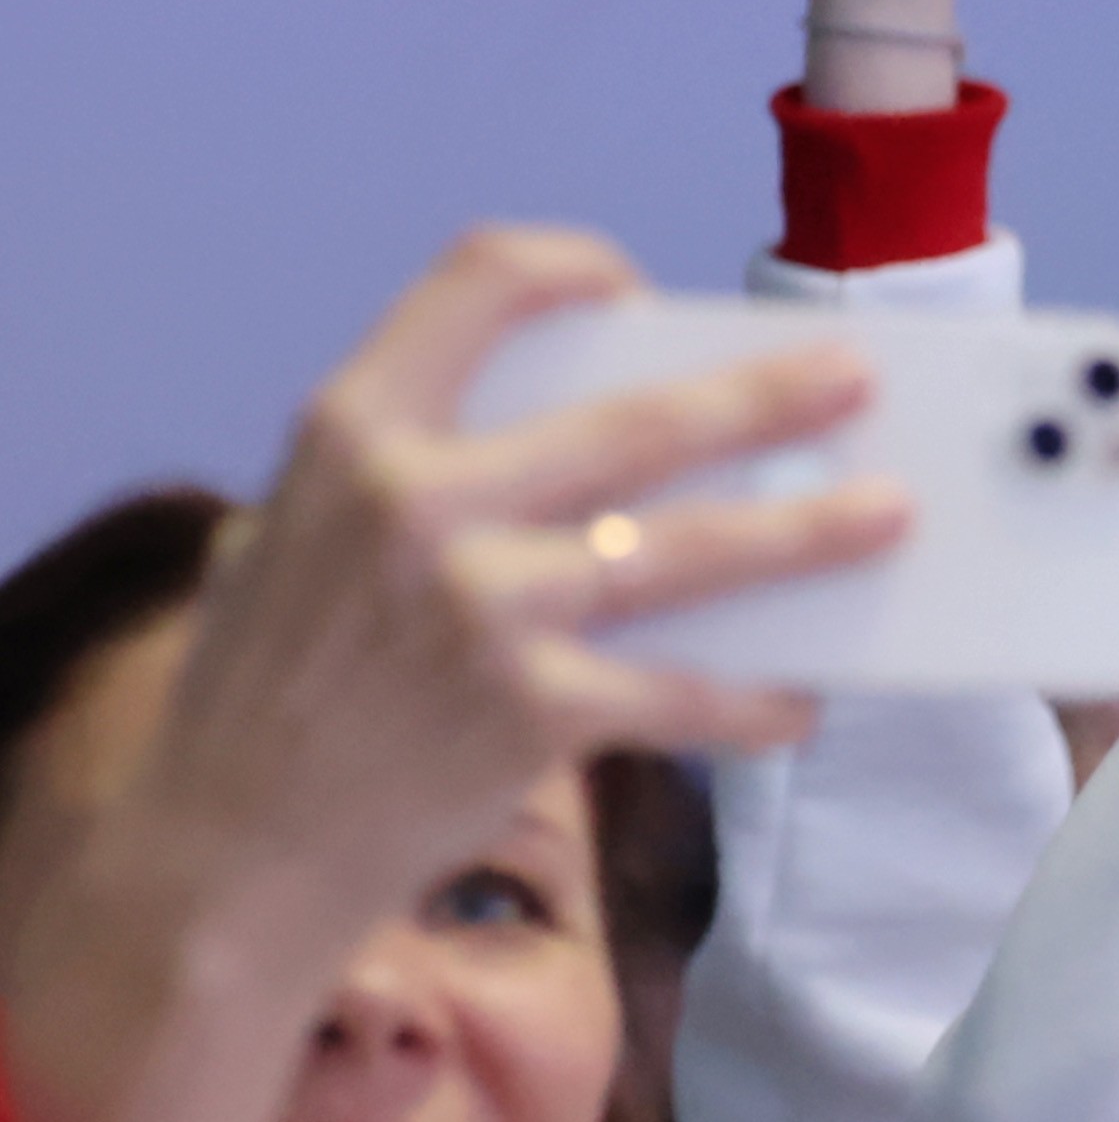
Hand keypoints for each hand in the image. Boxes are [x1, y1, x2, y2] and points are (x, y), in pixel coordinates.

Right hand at [0, 228, 905, 1121]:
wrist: (227, 852)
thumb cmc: (273, 689)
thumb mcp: (298, 536)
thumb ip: (407, 478)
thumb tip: (572, 444)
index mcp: (353, 431)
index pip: (477, 285)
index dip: (569, 268)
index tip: (636, 291)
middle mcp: (419, 503)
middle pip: (637, 421)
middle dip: (766, 397)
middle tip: (855, 379)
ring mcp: (485, 607)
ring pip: (693, 550)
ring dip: (809, 533)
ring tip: (888, 513)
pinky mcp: (536, 712)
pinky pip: (686, 694)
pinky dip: (755, 702)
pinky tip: (803, 702)